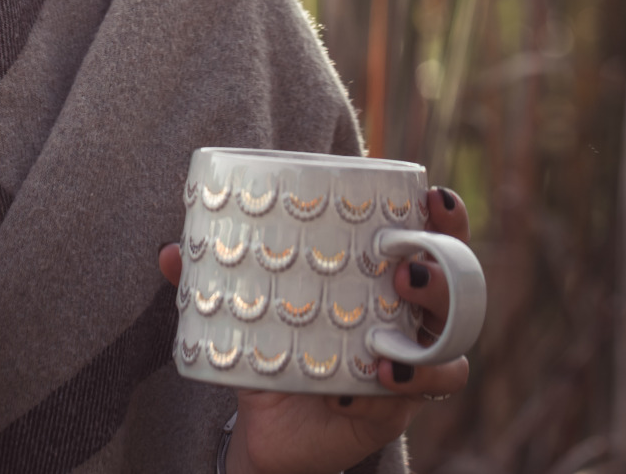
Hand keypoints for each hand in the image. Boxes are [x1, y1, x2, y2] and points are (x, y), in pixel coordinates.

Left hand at [158, 188, 472, 473]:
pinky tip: (372, 383)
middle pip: (455, 289)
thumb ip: (210, 280)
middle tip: (405, 265)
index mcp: (376, 280)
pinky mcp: (394, 408)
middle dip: (443, 271)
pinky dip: (402, 386)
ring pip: (450, 346)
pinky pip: (417, 397)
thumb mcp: (245, 312)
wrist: (268, 429)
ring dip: (431, 338)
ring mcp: (407, 364)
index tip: (434, 196)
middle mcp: (404, 318)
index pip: (428, 240)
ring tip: (389, 340)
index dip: (444, 218)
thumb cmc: (271, 351)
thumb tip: (169, 251)